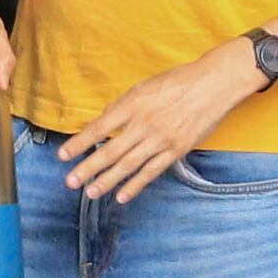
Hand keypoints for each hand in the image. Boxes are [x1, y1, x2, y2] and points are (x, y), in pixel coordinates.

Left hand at [57, 40, 256, 204]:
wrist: (214, 84)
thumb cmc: (178, 81)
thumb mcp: (144, 87)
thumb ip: (123, 108)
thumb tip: (103, 126)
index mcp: (133, 104)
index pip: (98, 128)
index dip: (79, 143)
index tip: (63, 156)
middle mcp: (144, 123)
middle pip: (110, 151)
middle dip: (87, 168)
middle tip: (70, 182)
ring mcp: (161, 139)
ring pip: (128, 165)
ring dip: (107, 181)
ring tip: (91, 192)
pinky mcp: (176, 150)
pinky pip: (152, 172)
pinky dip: (136, 185)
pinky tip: (122, 196)